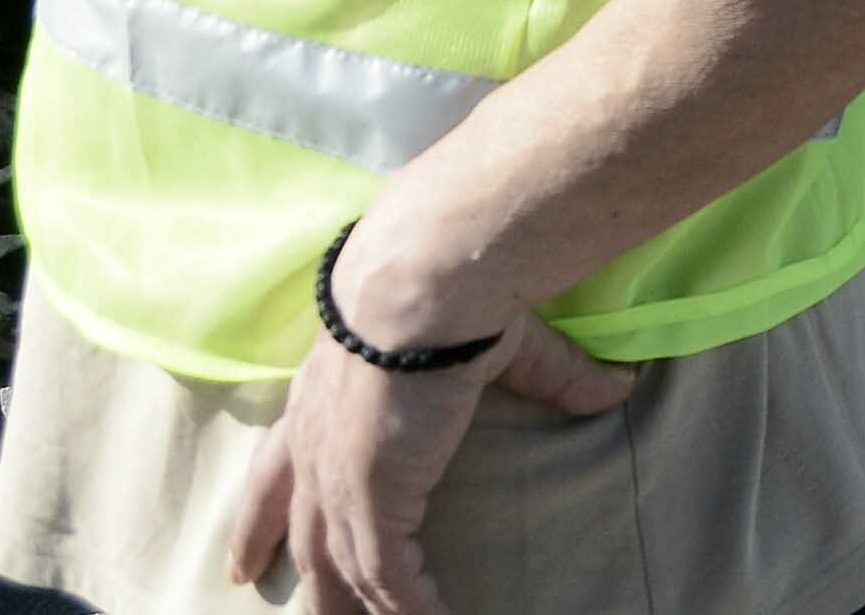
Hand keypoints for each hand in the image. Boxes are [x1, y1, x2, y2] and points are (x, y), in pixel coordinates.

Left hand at [227, 305, 632, 614]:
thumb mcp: (495, 342)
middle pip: (297, 534)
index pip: (277, 475)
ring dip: (352, 608)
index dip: (261, 521)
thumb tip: (619, 385)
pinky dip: (410, 608)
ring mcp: (338, 482)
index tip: (245, 563)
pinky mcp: (372, 504)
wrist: (421, 282)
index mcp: (322, 404)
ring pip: (336, 569)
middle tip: (282, 607)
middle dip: (294, 579)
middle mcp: (315, 449)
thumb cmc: (449, 293)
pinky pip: (387, 579)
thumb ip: (554, 374)